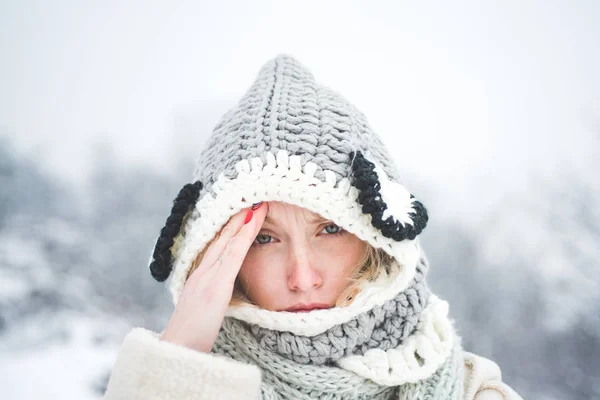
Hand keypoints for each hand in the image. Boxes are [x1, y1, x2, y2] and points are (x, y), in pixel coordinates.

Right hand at [159, 202, 267, 351]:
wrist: (175, 353)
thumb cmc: (189, 340)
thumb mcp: (202, 315)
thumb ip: (212, 302)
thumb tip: (221, 299)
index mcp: (198, 279)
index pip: (217, 248)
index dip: (229, 230)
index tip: (241, 213)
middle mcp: (201, 273)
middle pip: (221, 239)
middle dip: (237, 218)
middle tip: (252, 199)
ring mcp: (207, 278)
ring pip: (228, 241)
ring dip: (243, 220)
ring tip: (257, 203)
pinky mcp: (215, 286)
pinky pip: (233, 255)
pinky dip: (244, 236)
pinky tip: (253, 222)